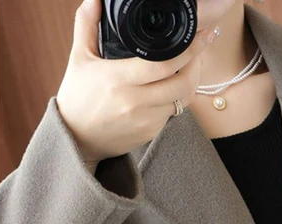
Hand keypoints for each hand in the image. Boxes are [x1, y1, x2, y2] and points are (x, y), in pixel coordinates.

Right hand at [56, 0, 217, 163]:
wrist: (77, 139)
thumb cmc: (78, 97)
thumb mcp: (78, 58)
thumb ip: (86, 25)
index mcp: (118, 79)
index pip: (164, 64)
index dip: (189, 50)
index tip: (204, 35)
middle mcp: (135, 102)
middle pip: (182, 83)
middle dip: (198, 64)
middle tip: (201, 47)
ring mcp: (146, 120)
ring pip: (183, 99)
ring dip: (192, 80)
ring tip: (191, 63)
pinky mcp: (151, 133)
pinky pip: (173, 112)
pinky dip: (178, 97)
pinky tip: (175, 83)